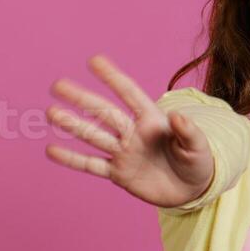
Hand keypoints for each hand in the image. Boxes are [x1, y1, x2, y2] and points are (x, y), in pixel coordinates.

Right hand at [44, 54, 215, 209]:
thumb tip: (178, 115)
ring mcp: (123, 152)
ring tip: (50, 113)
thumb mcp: (199, 147)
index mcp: (152, 120)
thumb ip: (188, 131)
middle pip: (103, 112)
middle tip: (58, 85)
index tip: (94, 61)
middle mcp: (133, 132)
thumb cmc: (197, 161)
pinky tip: (51, 150)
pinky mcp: (118, 173)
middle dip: (82, 99)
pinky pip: (91, 165)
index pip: (129, 94)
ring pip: (93, 136)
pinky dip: (72, 159)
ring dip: (72, 125)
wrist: (190, 189)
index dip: (113, 78)